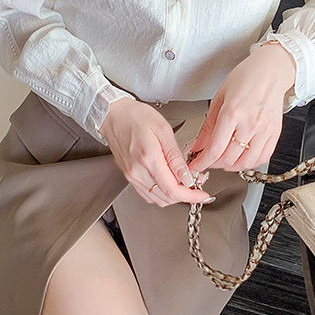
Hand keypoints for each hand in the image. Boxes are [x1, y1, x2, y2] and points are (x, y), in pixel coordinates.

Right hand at [99, 98, 213, 207]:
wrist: (113, 115)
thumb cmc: (136, 116)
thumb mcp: (163, 130)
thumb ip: (175, 156)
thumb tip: (186, 176)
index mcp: (148, 158)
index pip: (172, 189)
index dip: (190, 196)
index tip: (201, 194)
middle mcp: (137, 171)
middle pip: (165, 198)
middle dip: (185, 195)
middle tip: (196, 184)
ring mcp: (131, 176)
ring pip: (156, 199)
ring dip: (173, 196)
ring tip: (184, 183)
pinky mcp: (128, 176)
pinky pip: (147, 194)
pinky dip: (161, 194)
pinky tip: (169, 183)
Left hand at [184, 43, 295, 173]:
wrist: (271, 70)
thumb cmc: (246, 78)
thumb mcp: (219, 98)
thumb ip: (208, 126)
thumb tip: (197, 145)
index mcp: (233, 112)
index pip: (215, 149)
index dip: (202, 162)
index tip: (195, 165)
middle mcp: (251, 123)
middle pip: (229, 159)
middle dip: (214, 164)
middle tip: (207, 160)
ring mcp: (265, 130)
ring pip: (246, 163)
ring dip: (231, 167)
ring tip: (223, 160)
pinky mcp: (275, 133)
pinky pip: (262, 158)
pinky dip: (249, 163)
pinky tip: (241, 157)